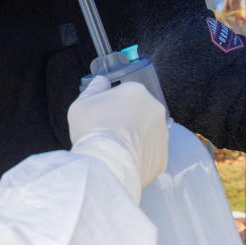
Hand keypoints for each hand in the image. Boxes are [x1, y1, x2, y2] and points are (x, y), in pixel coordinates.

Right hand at [68, 77, 167, 195]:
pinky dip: (140, 157)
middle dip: (126, 121)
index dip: (111, 106)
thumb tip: (101, 81)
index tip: (101, 118)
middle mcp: (155, 108)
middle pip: (139, 113)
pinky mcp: (164, 155)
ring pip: (147, 134)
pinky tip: (124, 161)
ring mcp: (162, 133)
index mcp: (136, 91)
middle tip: (108, 134)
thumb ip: (94, 89)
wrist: (107, 163)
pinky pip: (151, 154)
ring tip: (116, 150)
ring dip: (135, 139)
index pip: (124, 95)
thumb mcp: (82, 104)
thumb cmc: (93, 130)